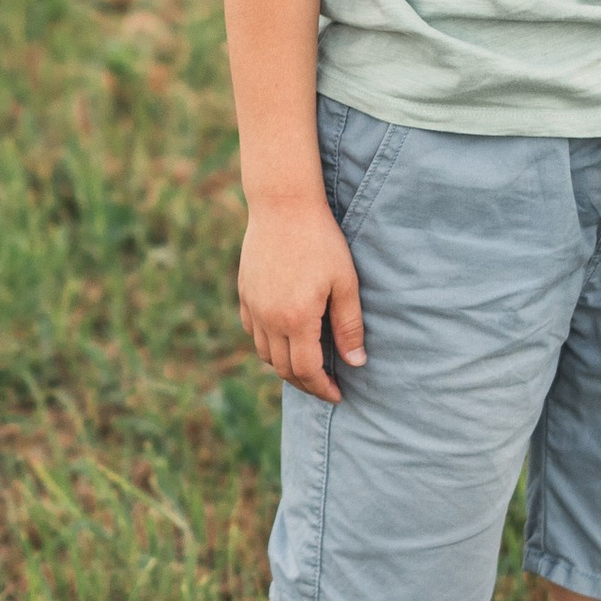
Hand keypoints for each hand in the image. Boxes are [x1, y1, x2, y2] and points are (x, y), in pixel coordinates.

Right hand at [238, 193, 365, 403]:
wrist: (283, 205)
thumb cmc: (321, 241)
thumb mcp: (345, 283)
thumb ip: (349, 326)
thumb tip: (356, 363)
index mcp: (296, 319)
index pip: (307, 370)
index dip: (322, 388)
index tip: (337, 395)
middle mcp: (268, 319)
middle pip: (283, 368)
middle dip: (305, 383)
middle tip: (325, 386)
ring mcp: (252, 306)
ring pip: (263, 353)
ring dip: (284, 366)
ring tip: (306, 366)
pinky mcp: (244, 292)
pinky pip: (251, 331)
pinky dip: (267, 344)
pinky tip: (283, 339)